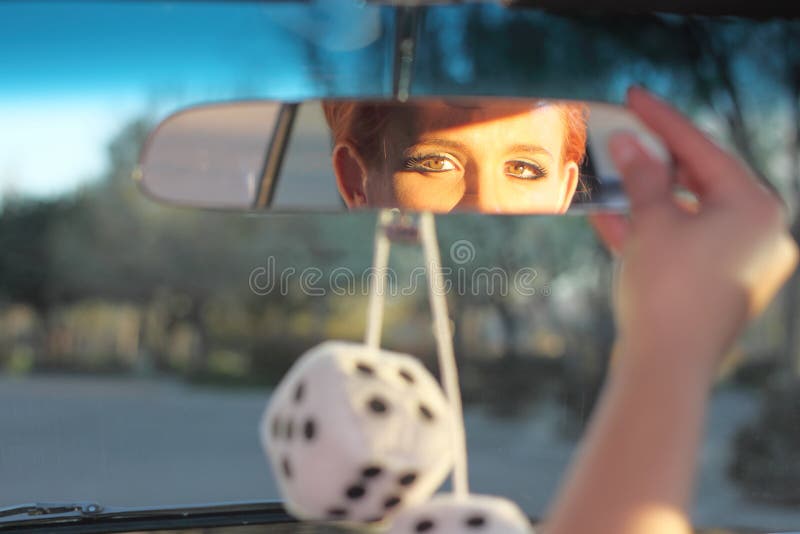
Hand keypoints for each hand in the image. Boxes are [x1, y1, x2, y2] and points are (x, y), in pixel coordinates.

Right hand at [591, 87, 797, 372]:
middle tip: (623, 134)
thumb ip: (642, 177)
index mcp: (756, 209)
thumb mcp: (652, 223)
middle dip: (653, 162)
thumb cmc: (669, 290)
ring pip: (686, 216)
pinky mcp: (715, 288)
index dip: (663, 120)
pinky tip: (608, 218)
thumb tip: (627, 143)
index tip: (634, 96)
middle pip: (699, 182)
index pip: (704, 150)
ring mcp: (738, 264)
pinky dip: (649, 232)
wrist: (666, 367)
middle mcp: (758, 234)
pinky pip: (681, 247)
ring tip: (608, 176)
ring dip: (645, 198)